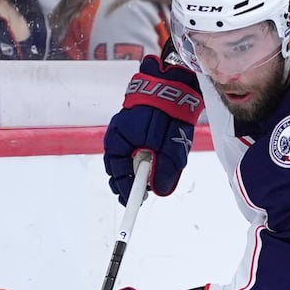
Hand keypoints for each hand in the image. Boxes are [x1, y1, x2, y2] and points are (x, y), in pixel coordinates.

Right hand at [104, 54, 202, 204]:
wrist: (172, 85)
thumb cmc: (168, 114)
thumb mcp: (170, 146)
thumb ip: (164, 168)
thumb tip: (158, 191)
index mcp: (119, 140)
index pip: (116, 172)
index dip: (124, 190)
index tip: (132, 203)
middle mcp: (118, 137)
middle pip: (118, 168)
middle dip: (128, 184)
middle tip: (140, 198)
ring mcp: (125, 132)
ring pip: (126, 159)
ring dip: (135, 173)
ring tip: (146, 185)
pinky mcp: (134, 129)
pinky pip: (133, 150)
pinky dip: (140, 160)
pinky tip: (151, 165)